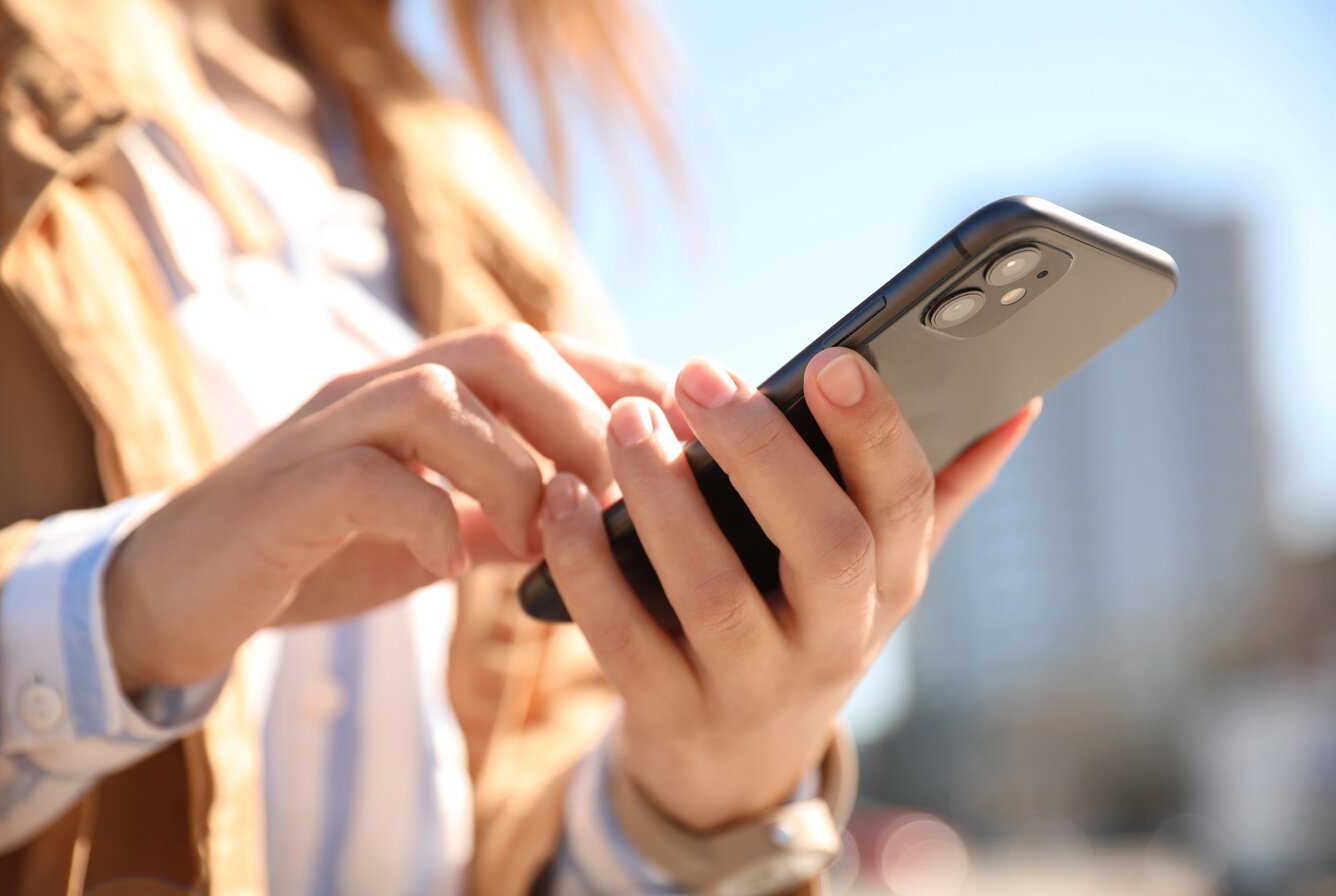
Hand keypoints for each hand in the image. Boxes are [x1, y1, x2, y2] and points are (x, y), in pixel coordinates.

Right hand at [104, 323, 683, 691]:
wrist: (185, 583)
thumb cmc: (320, 547)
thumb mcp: (434, 530)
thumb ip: (506, 514)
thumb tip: (596, 521)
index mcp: (423, 392)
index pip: (535, 352)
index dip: (614, 374)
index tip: (681, 419)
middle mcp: (379, 389)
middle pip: (496, 349)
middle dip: (574, 413)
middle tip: (610, 490)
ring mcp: (329, 431)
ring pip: (436, 400)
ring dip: (511, 467)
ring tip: (539, 535)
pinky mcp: (288, 489)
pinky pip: (367, 480)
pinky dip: (427, 518)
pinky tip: (451, 566)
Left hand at [540, 348, 1039, 830]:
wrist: (739, 763)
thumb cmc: (809, 626)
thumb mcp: (881, 573)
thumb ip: (941, 488)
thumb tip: (1021, 402)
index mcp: (890, 586)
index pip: (904, 503)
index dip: (874, 431)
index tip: (828, 358)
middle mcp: (834, 641)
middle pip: (823, 547)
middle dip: (764, 455)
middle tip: (699, 375)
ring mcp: (752, 686)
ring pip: (715, 594)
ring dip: (666, 501)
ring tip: (626, 421)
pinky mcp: (670, 712)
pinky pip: (624, 640)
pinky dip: (587, 567)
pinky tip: (560, 499)